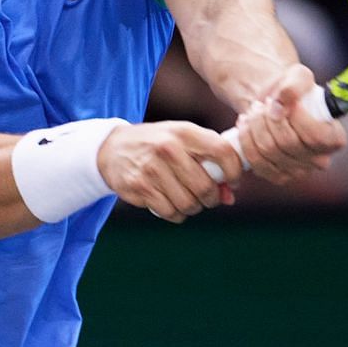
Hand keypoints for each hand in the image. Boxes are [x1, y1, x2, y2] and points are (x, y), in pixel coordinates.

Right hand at [98, 121, 242, 221]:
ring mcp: (152, 168)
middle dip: (212, 198)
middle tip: (208, 197)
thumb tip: (230, 196)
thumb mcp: (183, 142)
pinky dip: (176, 214)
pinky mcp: (139, 187)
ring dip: (193, 208)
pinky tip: (171, 204)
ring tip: (188, 200)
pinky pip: (170, 212)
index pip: (223, 152)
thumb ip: (209, 162)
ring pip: (189, 204)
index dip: (234, 172)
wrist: (113, 149)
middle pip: (206, 187)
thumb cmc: (157, 146)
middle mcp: (168, 148)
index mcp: (184, 132)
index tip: (233, 181)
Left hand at [232, 64, 346, 184]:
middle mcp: (320, 160)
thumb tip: (280, 104)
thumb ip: (294, 85)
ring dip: (254, 128)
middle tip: (261, 104)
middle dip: (267, 119)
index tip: (279, 102)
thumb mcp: (298, 76)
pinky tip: (245, 126)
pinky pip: (256, 162)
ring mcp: (299, 172)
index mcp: (334, 138)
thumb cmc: (292, 91)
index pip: (316, 136)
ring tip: (253, 112)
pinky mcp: (278, 176)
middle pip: (287, 143)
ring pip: (268, 152)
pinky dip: (246, 141)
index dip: (295, 118)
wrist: (274, 105)